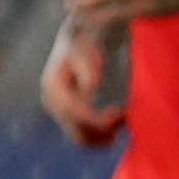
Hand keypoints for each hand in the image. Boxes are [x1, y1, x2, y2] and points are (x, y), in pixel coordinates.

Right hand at [38, 26, 125, 147]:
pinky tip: (118, 125)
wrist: (79, 40)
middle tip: (127, 118)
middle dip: (104, 131)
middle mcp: (52, 102)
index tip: (122, 112)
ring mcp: (58, 111)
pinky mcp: (68, 116)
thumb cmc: (87, 43)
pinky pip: (84, 135)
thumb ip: (89, 69)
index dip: (99, 120)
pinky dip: (101, 136)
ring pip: (81, 138)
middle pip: (76, 132)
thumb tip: (91, 88)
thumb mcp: (88, 51)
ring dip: (104, 137)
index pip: (75, 114)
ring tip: (124, 122)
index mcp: (54, 86)